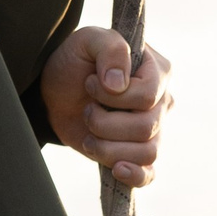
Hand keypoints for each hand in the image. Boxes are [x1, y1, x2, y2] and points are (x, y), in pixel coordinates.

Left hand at [39, 28, 171, 186]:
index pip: (148, 96)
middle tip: (87, 109)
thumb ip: (110, 49)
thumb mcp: (88, 40)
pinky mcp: (135, 152)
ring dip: (108, 147)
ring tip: (90, 134)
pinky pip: (149, 173)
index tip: (91, 83)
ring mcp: (152, 129)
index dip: (115, 97)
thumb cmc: (76, 60)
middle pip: (146, 127)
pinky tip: (116, 170)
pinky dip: (135, 175)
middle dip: (105, 123)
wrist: (55, 90)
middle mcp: (161, 101)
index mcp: (157, 71)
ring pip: (147, 152)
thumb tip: (118, 84)